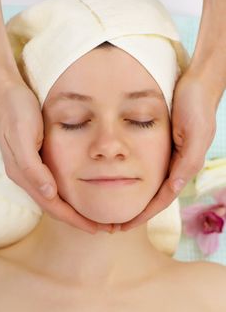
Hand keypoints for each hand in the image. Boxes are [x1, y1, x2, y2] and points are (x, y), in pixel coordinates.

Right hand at [0, 80, 112, 233]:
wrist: (4, 92)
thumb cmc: (16, 111)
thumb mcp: (23, 136)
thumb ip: (33, 168)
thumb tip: (50, 194)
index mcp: (24, 174)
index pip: (53, 206)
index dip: (74, 219)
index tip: (95, 228)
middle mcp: (27, 176)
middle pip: (55, 207)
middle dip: (77, 219)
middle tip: (102, 226)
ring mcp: (30, 169)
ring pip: (54, 198)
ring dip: (74, 209)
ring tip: (94, 215)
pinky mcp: (35, 160)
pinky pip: (53, 184)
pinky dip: (68, 194)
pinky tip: (80, 191)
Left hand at [120, 70, 217, 230]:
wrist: (197, 84)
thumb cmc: (196, 107)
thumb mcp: (194, 134)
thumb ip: (187, 161)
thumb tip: (174, 186)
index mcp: (184, 166)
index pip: (162, 199)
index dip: (144, 214)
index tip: (124, 226)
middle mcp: (177, 166)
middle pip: (154, 197)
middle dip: (137, 212)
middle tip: (114, 225)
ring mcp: (170, 157)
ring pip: (150, 186)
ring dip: (135, 200)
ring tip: (115, 210)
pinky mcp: (163, 147)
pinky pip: (148, 170)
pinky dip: (136, 181)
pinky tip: (122, 183)